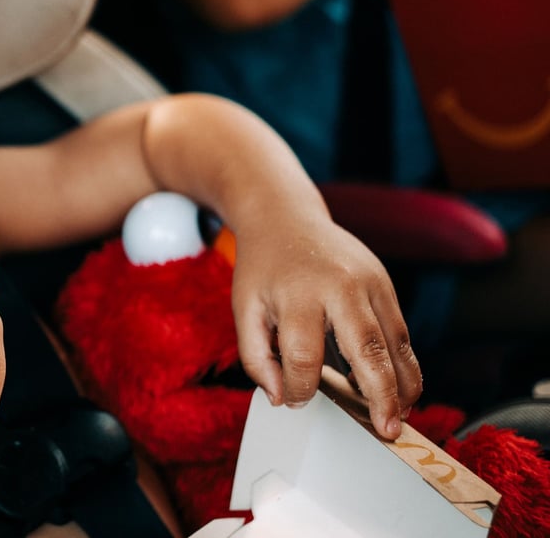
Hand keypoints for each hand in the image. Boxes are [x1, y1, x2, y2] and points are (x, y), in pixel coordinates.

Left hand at [230, 213, 421, 439]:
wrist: (284, 216)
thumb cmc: (263, 267)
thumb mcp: (244, 307)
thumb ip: (256, 357)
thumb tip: (280, 397)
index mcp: (299, 293)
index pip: (304, 356)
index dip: (300, 388)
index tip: (294, 400)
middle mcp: (341, 286)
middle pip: (368, 350)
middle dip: (381, 396)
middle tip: (386, 430)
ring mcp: (369, 282)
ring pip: (396, 343)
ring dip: (403, 385)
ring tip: (398, 417)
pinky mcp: (384, 283)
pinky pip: (400, 330)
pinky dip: (403, 362)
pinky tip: (399, 388)